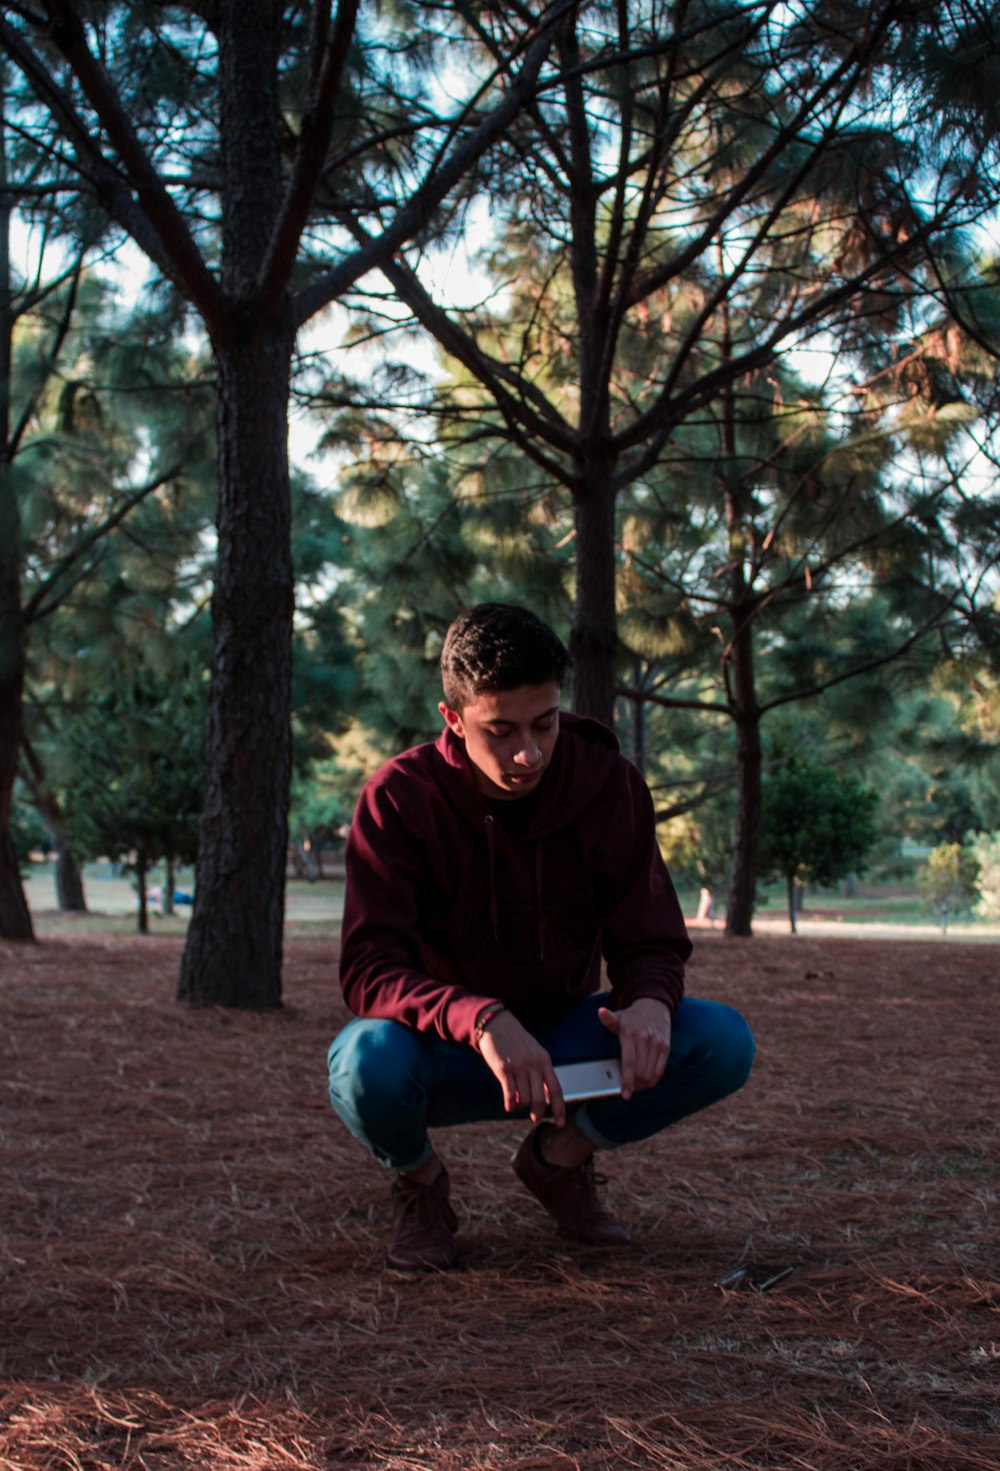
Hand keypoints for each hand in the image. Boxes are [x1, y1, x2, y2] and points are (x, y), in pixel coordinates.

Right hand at [477, 1011, 565, 1125]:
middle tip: (534, 1118)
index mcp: (545, 1061)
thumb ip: (542, 1072)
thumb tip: (549, 1096)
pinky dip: (510, 1105)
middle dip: (538, 1113)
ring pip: (524, 1099)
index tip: (560, 1123)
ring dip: (521, 1106)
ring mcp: (518, 1067)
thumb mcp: (535, 1052)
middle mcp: (533, 1064)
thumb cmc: (516, 1040)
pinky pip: (509, 1094)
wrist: (496, 1024)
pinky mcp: (503, 1069)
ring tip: (517, 1103)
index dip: (560, 1109)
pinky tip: (508, 1106)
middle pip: (540, 1099)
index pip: (556, 1089)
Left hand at [598, 997, 670, 1099]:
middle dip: (634, 1085)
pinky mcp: (666, 1047)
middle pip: (640, 1071)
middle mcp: (645, 1039)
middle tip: (628, 1090)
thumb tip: (601, 1012)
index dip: (627, 1081)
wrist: (654, 1005)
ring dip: (643, 1085)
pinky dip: (653, 1080)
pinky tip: (646, 1082)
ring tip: (636, 1087)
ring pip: (650, 1073)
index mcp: (630, 1034)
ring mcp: (657, 1044)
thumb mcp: (619, 1016)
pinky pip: (660, 1070)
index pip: (629, 1062)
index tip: (625, 1094)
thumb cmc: (632, 1016)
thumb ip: (608, 1019)